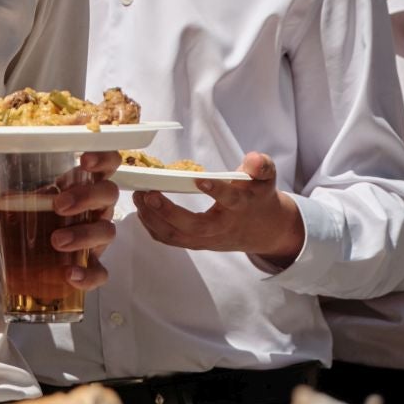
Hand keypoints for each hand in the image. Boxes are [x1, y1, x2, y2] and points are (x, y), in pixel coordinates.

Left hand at [0, 150, 119, 290]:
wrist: (30, 260)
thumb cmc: (33, 222)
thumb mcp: (15, 208)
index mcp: (80, 185)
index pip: (105, 163)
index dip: (102, 157)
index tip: (85, 160)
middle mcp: (94, 208)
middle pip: (108, 193)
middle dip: (86, 196)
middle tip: (59, 206)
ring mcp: (96, 237)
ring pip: (107, 230)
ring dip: (83, 234)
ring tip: (56, 241)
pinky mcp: (93, 266)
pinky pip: (101, 271)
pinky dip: (88, 274)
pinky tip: (70, 275)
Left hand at [131, 153, 304, 263]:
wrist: (263, 230)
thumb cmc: (259, 198)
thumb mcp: (266, 179)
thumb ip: (260, 166)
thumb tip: (252, 160)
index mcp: (241, 207)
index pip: (230, 200)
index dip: (216, 190)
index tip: (198, 180)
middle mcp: (221, 227)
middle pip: (194, 226)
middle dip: (169, 212)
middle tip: (149, 194)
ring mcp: (207, 239)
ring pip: (176, 236)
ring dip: (153, 219)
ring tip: (138, 197)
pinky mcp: (195, 243)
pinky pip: (170, 239)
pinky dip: (152, 227)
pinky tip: (141, 209)